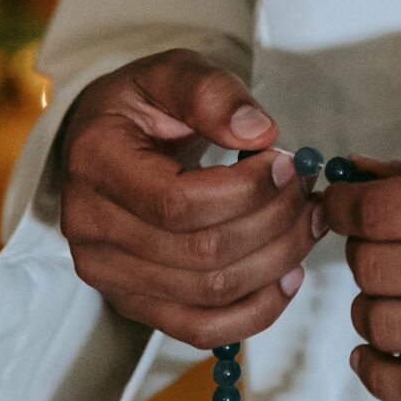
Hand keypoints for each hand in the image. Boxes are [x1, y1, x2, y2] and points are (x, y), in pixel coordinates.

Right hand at [56, 47, 328, 348]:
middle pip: (202, 254)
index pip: (179, 202)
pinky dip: (255, 311)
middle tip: (309, 190)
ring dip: (276, 261)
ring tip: (307, 222)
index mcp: (96, 163)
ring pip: (210, 294)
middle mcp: (91, 229)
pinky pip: (201, 329)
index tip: (290, 162)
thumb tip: (260, 133)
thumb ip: (213, 92)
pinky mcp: (134, 302)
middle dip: (274, 222)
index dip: (248, 190)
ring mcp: (109, 274)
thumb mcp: (171, 71)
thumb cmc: (143, 103)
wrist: (110, 140)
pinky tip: (287, 275)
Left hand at [323, 139, 400, 400]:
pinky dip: (381, 376)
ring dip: (369, 313)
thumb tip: (364, 174)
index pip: (382, 209)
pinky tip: (378, 359)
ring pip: (387, 326)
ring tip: (386, 301)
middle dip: (361, 257)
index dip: (343, 208)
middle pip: (377, 266)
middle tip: (376, 253)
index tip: (339, 208)